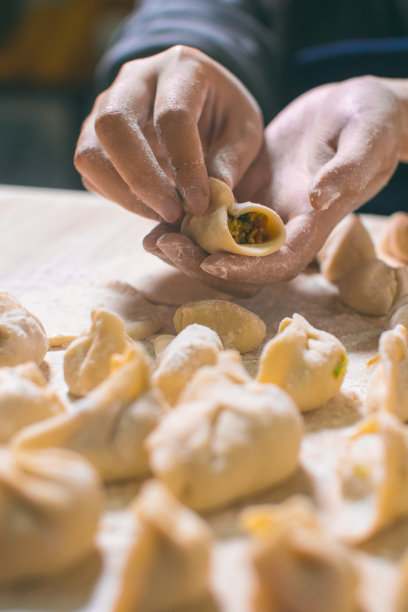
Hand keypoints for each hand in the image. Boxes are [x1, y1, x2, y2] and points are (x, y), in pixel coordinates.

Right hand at [74, 45, 263, 222]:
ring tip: (162, 215)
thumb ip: (231, 161)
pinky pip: (90, 170)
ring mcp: (106, 105)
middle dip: (142, 178)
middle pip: (114, 124)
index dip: (185, 164)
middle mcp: (135, 79)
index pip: (172, 116)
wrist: (202, 104)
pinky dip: (116, 196)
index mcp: (181, 68)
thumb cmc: (225, 117)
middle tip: (172, 213)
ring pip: (90, 150)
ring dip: (124, 193)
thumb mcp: (244, 132)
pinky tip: (149, 206)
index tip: (200, 204)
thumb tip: (212, 198)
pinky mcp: (93, 134)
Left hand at [146, 76, 403, 290]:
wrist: (356, 106)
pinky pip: (214, 214)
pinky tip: (158, 211)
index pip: (281, 261)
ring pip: (222, 243)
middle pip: (242, 262)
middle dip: (202, 261)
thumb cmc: (371, 120)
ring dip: (188, 245)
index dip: (246, 268)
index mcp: (315, 222)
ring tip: (151, 237)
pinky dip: (187, 218)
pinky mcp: (248, 191)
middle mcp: (285, 224)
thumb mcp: (366, 140)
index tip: (211, 261)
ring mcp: (264, 210)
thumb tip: (318, 197)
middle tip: (165, 245)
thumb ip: (346, 171)